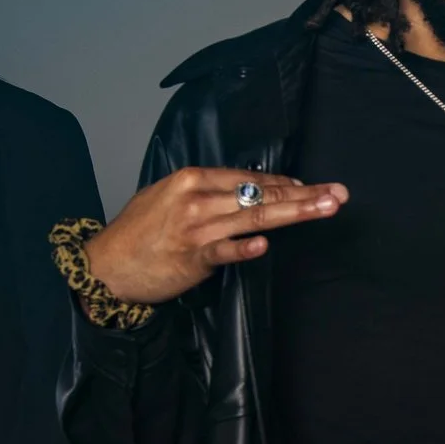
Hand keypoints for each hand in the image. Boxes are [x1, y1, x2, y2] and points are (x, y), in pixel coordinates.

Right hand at [85, 169, 346, 305]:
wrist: (107, 265)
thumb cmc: (139, 231)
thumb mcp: (168, 196)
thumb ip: (206, 191)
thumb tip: (246, 190)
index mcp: (192, 179)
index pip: (249, 179)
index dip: (285, 184)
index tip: (313, 188)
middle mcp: (197, 199)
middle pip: (260, 194)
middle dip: (303, 194)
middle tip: (337, 195)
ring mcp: (197, 229)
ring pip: (254, 218)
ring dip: (293, 213)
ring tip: (324, 209)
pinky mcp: (193, 258)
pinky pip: (225, 251)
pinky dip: (244, 248)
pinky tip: (264, 246)